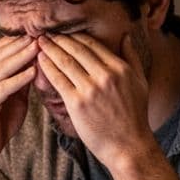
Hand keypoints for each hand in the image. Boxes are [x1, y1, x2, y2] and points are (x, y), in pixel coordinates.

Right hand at [0, 35, 38, 169]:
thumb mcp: (13, 99)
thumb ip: (21, 82)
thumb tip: (37, 66)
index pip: (1, 49)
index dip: (20, 40)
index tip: (41, 33)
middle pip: (2, 53)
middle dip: (23, 43)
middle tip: (42, 33)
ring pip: (2, 67)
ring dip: (22, 56)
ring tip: (39, 47)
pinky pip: (4, 87)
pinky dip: (19, 78)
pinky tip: (33, 72)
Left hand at [36, 31, 154, 168]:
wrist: (129, 146)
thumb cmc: (135, 117)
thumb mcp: (140, 82)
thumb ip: (132, 58)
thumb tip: (125, 36)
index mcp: (120, 69)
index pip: (92, 45)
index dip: (74, 37)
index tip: (63, 33)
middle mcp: (105, 76)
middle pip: (77, 50)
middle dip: (59, 40)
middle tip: (45, 33)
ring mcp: (90, 89)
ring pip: (66, 62)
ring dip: (50, 50)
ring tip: (39, 43)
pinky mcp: (77, 104)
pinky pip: (58, 80)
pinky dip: (48, 68)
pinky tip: (40, 61)